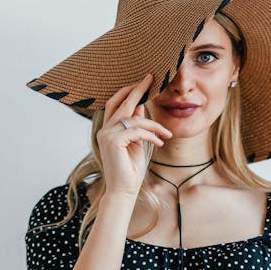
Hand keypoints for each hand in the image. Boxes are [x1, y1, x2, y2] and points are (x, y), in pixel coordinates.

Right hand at [96, 74, 171, 197]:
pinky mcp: (113, 142)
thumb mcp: (136, 143)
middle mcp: (104, 130)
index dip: (129, 91)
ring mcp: (106, 135)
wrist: (123, 191)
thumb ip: (136, 125)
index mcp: (108, 129)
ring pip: (134, 119)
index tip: (144, 81)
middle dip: (137, 90)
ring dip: (154, 126)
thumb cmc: (130, 170)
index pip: (116, 104)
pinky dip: (151, 136)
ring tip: (166, 135)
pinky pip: (137, 131)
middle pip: (121, 103)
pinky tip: (159, 143)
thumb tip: (141, 107)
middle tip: (150, 78)